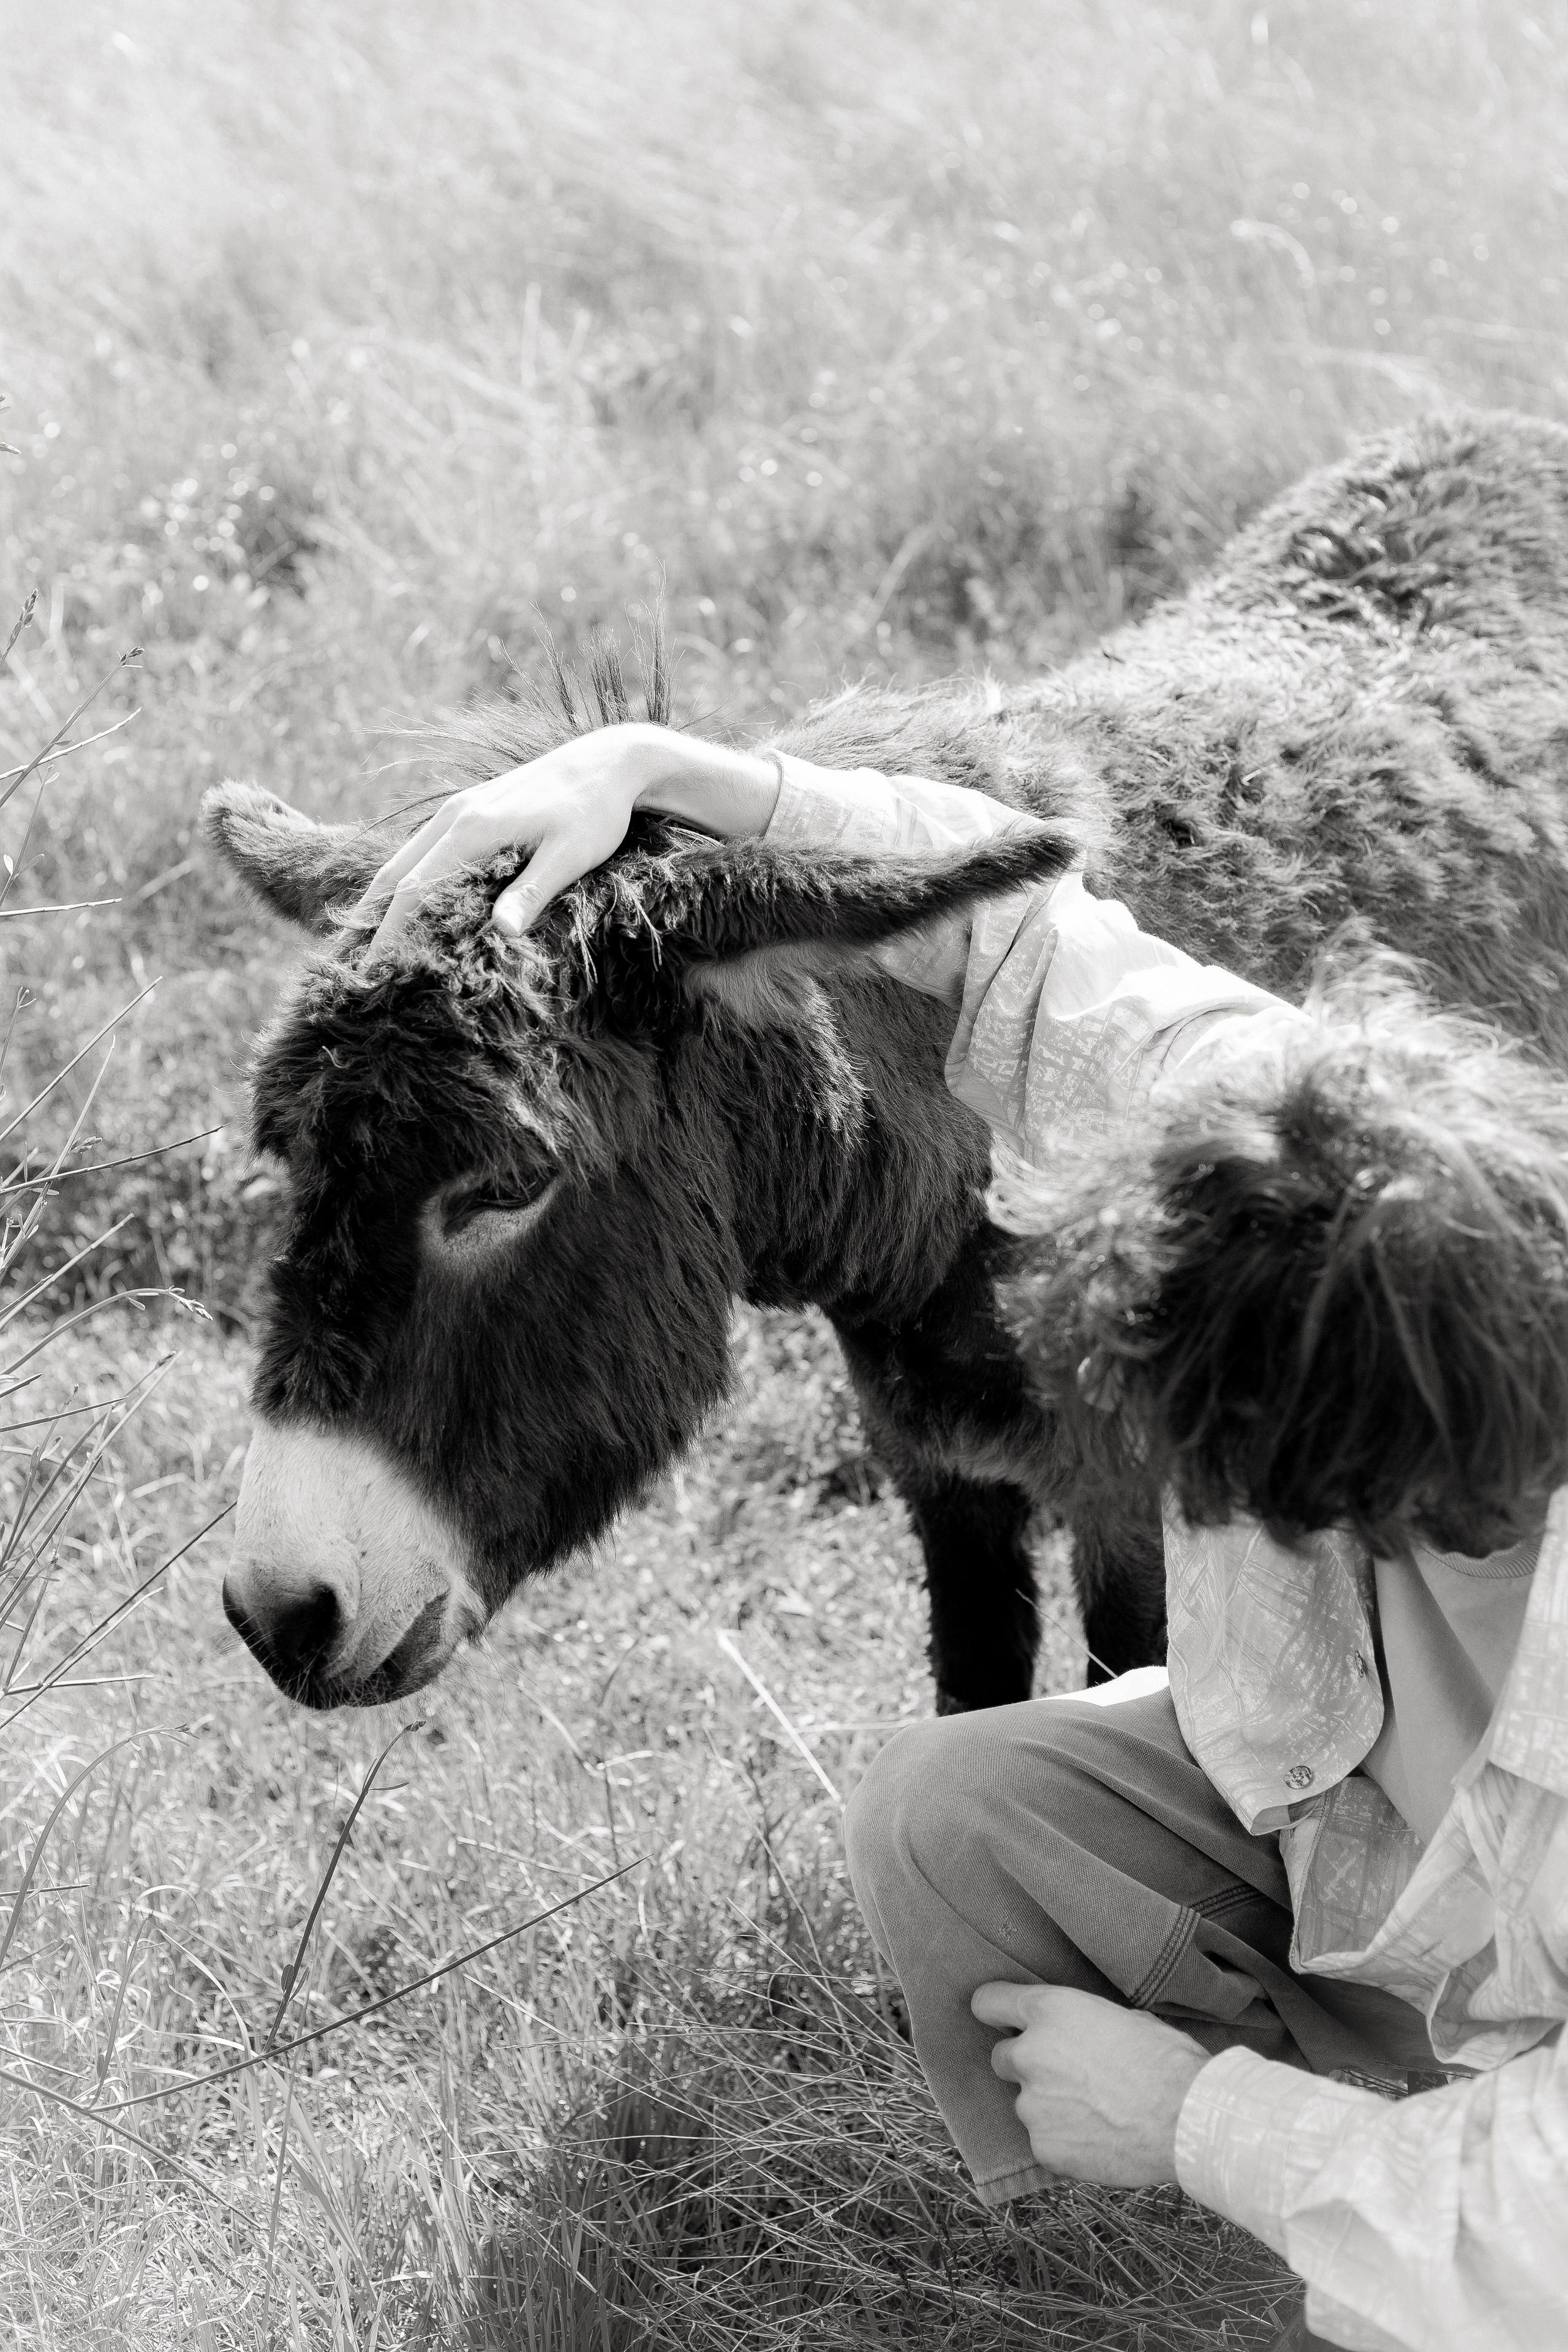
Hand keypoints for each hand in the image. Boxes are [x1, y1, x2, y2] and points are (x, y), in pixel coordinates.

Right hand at [351, 722, 782, 952]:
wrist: (609, 761)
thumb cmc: (596, 812)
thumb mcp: (570, 855)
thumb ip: (533, 891)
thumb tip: (503, 932)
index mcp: (473, 829)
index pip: (415, 891)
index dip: (390, 934)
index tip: (373, 972)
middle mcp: (454, 816)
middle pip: (395, 875)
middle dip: (369, 922)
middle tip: (351, 969)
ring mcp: (458, 809)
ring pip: (402, 860)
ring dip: (378, 902)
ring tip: (360, 943)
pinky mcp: (469, 809)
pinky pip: (420, 850)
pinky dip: (401, 881)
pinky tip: (398, 905)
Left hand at [970, 1982, 1210, 2187]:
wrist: (1186, 2119)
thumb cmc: (1166, 2060)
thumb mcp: (1124, 2017)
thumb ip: (1083, 2023)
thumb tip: (1079, 2035)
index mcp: (1048, 2011)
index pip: (989, 2002)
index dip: (995, 2011)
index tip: (1001, 2019)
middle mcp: (1029, 2054)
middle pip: (1002, 2057)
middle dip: (1027, 2064)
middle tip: (1066, 2075)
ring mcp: (1032, 2105)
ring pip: (1026, 2103)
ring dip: (1049, 2106)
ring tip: (1095, 2113)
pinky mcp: (1044, 2148)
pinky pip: (1044, 2140)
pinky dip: (1064, 2141)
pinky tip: (1098, 2140)